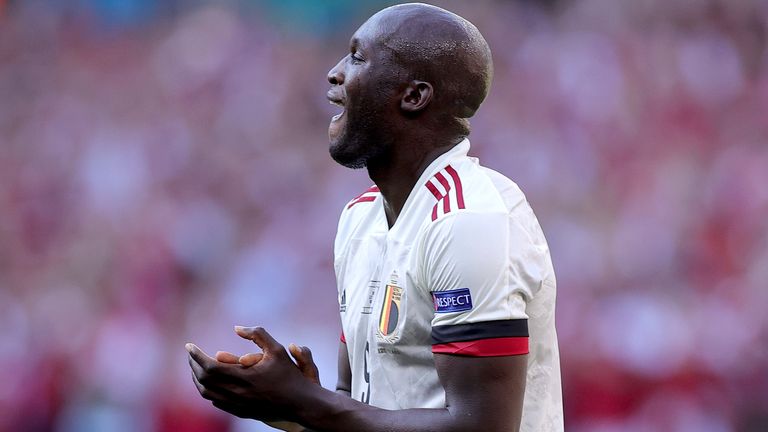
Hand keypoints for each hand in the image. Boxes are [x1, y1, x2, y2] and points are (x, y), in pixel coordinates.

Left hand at [187, 327, 314, 422]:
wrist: (300, 404)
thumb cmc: (290, 375)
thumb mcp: (277, 349)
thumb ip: (258, 334)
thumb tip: (237, 328)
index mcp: (244, 377)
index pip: (209, 366)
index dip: (196, 355)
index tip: (189, 345)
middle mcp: (238, 393)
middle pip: (204, 380)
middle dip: (194, 365)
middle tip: (191, 354)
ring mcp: (238, 405)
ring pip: (207, 394)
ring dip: (198, 379)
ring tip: (197, 367)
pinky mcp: (241, 412)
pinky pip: (217, 402)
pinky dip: (209, 390)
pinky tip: (211, 382)